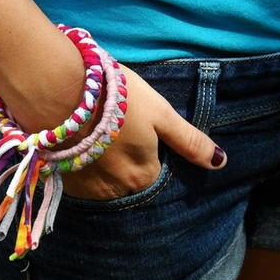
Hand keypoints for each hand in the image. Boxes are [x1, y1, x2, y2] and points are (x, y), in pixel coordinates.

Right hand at [58, 63, 226, 199]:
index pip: (153, 170)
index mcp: (144, 174)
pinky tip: (75, 142)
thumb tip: (221, 163)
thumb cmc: (117, 98)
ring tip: (92, 134)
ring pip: (103, 180)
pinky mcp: (63, 181)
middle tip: (111, 129)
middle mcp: (117, 190)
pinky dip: (81, 165)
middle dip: (123, 159)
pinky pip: (80, 179)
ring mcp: (87, 188)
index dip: (145, 147)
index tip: (133, 128)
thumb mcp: (160, 114)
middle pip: (128, 178)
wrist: (58, 89)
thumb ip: (189, 141)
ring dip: (101, 164)